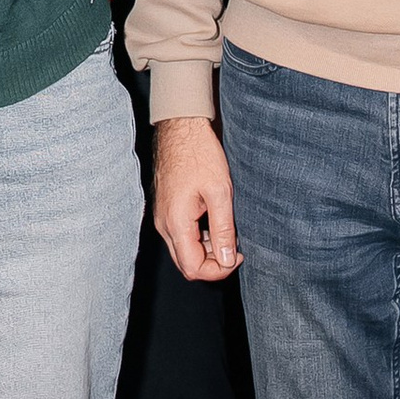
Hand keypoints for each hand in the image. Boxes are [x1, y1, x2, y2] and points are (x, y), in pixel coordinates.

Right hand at [153, 114, 239, 281]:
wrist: (181, 128)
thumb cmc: (199, 154)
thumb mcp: (220, 192)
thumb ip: (223, 230)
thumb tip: (226, 259)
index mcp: (176, 223)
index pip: (193, 268)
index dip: (218, 270)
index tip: (237, 255)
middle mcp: (164, 224)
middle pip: (186, 264)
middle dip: (212, 263)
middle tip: (234, 247)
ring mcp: (163, 217)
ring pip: (184, 250)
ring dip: (207, 249)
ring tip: (228, 230)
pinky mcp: (167, 210)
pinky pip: (181, 235)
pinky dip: (199, 237)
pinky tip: (215, 220)